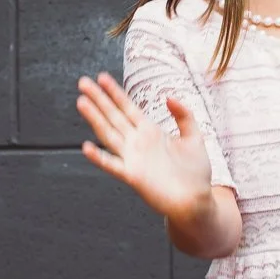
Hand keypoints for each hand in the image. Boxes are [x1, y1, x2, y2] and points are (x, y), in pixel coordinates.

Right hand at [77, 72, 214, 226]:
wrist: (198, 201)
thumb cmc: (196, 173)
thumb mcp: (194, 138)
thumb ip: (184, 116)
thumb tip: (169, 96)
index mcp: (151, 132)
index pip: (128, 108)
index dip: (115, 93)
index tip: (101, 77)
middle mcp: (138, 143)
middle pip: (114, 116)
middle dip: (99, 99)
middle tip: (82, 82)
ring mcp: (133, 158)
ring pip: (109, 135)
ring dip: (95, 119)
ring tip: (82, 102)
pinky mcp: (133, 176)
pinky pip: (113, 166)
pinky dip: (100, 158)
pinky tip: (86, 148)